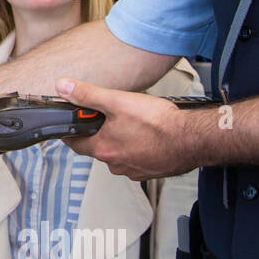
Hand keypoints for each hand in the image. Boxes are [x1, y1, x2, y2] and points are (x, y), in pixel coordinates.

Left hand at [56, 78, 205, 181]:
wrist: (194, 139)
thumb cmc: (159, 124)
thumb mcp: (117, 101)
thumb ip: (88, 95)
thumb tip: (64, 87)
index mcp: (103, 149)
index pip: (74, 143)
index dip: (70, 131)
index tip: (70, 125)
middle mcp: (116, 165)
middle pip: (98, 147)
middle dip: (100, 132)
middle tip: (110, 117)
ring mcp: (134, 170)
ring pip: (119, 154)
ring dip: (122, 141)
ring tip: (135, 124)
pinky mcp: (152, 171)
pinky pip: (138, 160)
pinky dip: (139, 149)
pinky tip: (150, 136)